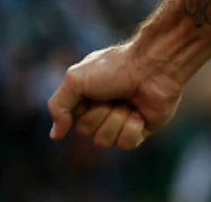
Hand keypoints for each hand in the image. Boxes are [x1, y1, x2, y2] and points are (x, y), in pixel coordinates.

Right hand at [47, 42, 186, 149]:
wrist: (154, 66)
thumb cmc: (115, 68)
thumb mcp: (75, 79)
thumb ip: (57, 106)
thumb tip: (55, 135)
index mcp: (87, 98)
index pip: (70, 121)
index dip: (79, 110)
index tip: (91, 92)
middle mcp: (103, 111)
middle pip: (86, 133)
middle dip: (99, 114)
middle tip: (114, 96)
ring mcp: (122, 121)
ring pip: (104, 142)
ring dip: (116, 120)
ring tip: (128, 103)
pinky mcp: (141, 130)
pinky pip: (125, 145)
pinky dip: (131, 128)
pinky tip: (140, 113)